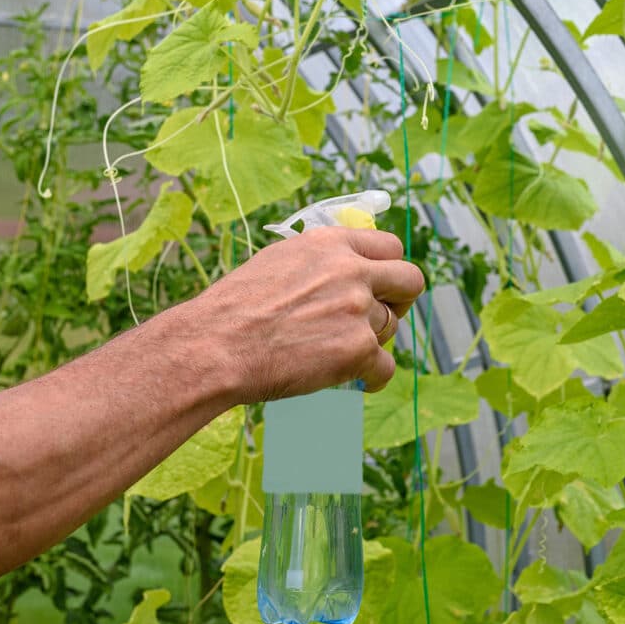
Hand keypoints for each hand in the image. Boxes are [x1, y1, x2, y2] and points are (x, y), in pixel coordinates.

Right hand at [178, 228, 423, 400]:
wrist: (215, 346)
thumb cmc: (234, 309)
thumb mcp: (279, 262)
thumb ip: (320, 263)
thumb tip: (345, 271)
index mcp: (331, 244)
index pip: (389, 247)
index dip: (389, 269)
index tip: (380, 286)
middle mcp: (351, 271)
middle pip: (410, 281)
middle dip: (401, 301)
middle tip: (381, 318)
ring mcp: (357, 311)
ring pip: (390, 328)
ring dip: (371, 342)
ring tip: (336, 351)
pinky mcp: (357, 351)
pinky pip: (385, 368)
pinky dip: (371, 378)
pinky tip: (353, 379)